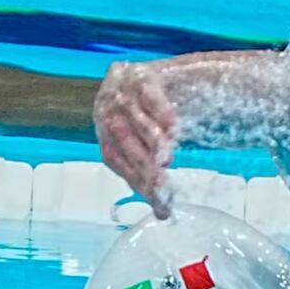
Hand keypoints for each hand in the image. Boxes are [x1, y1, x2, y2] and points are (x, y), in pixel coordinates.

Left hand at [94, 62, 177, 218]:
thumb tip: (163, 216)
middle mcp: (107, 106)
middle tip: (162, 186)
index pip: (114, 157)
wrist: (185, 78)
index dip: (133, 178)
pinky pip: (148, 92)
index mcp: (105, 128)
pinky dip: (160, 111)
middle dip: (142, 164)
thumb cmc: (165, 120)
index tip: (156, 196)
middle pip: (121, 139)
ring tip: (166, 160)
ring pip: (133, 116)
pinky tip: (174, 129)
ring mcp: (122, 87)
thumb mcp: (158, 150)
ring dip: (150, 140)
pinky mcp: (143, 72)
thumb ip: (157, 176)